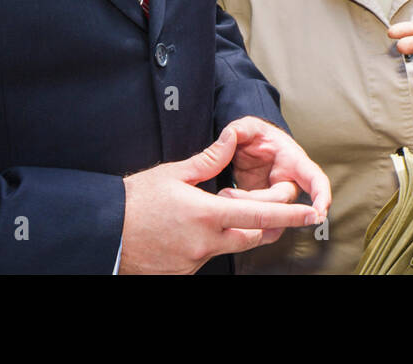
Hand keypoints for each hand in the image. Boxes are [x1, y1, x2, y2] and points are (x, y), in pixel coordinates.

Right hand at [119, 126, 322, 273]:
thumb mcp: (174, 173)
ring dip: (232, 231)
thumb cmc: (134, 201)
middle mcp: (206, 242)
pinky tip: (190, 229)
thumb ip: (210, 160)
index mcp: (208, 214)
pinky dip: (207, 243)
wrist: (102, 234)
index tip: (309, 212)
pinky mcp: (182, 273)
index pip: (260, 214)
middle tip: (271, 208)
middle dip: (267, 224)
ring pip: (229, 247)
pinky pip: (206, 257)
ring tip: (215, 211)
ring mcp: (194, 261)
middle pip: (252, 235)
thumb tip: (232, 139)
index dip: (289, 214)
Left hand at [222, 115, 331, 233]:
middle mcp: (289, 182)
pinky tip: (226, 213)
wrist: (246, 147)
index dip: (321, 197)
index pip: (315, 179)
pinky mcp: (261, 207)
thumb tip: (229, 137)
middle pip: (283, 201)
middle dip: (256, 201)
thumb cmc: (255, 136)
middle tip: (227, 194)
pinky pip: (258, 220)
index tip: (319, 214)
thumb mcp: (246, 127)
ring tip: (223, 196)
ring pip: (270, 215)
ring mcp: (275, 197)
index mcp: (293, 161)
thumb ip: (238, 130)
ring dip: (247, 212)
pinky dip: (243, 220)